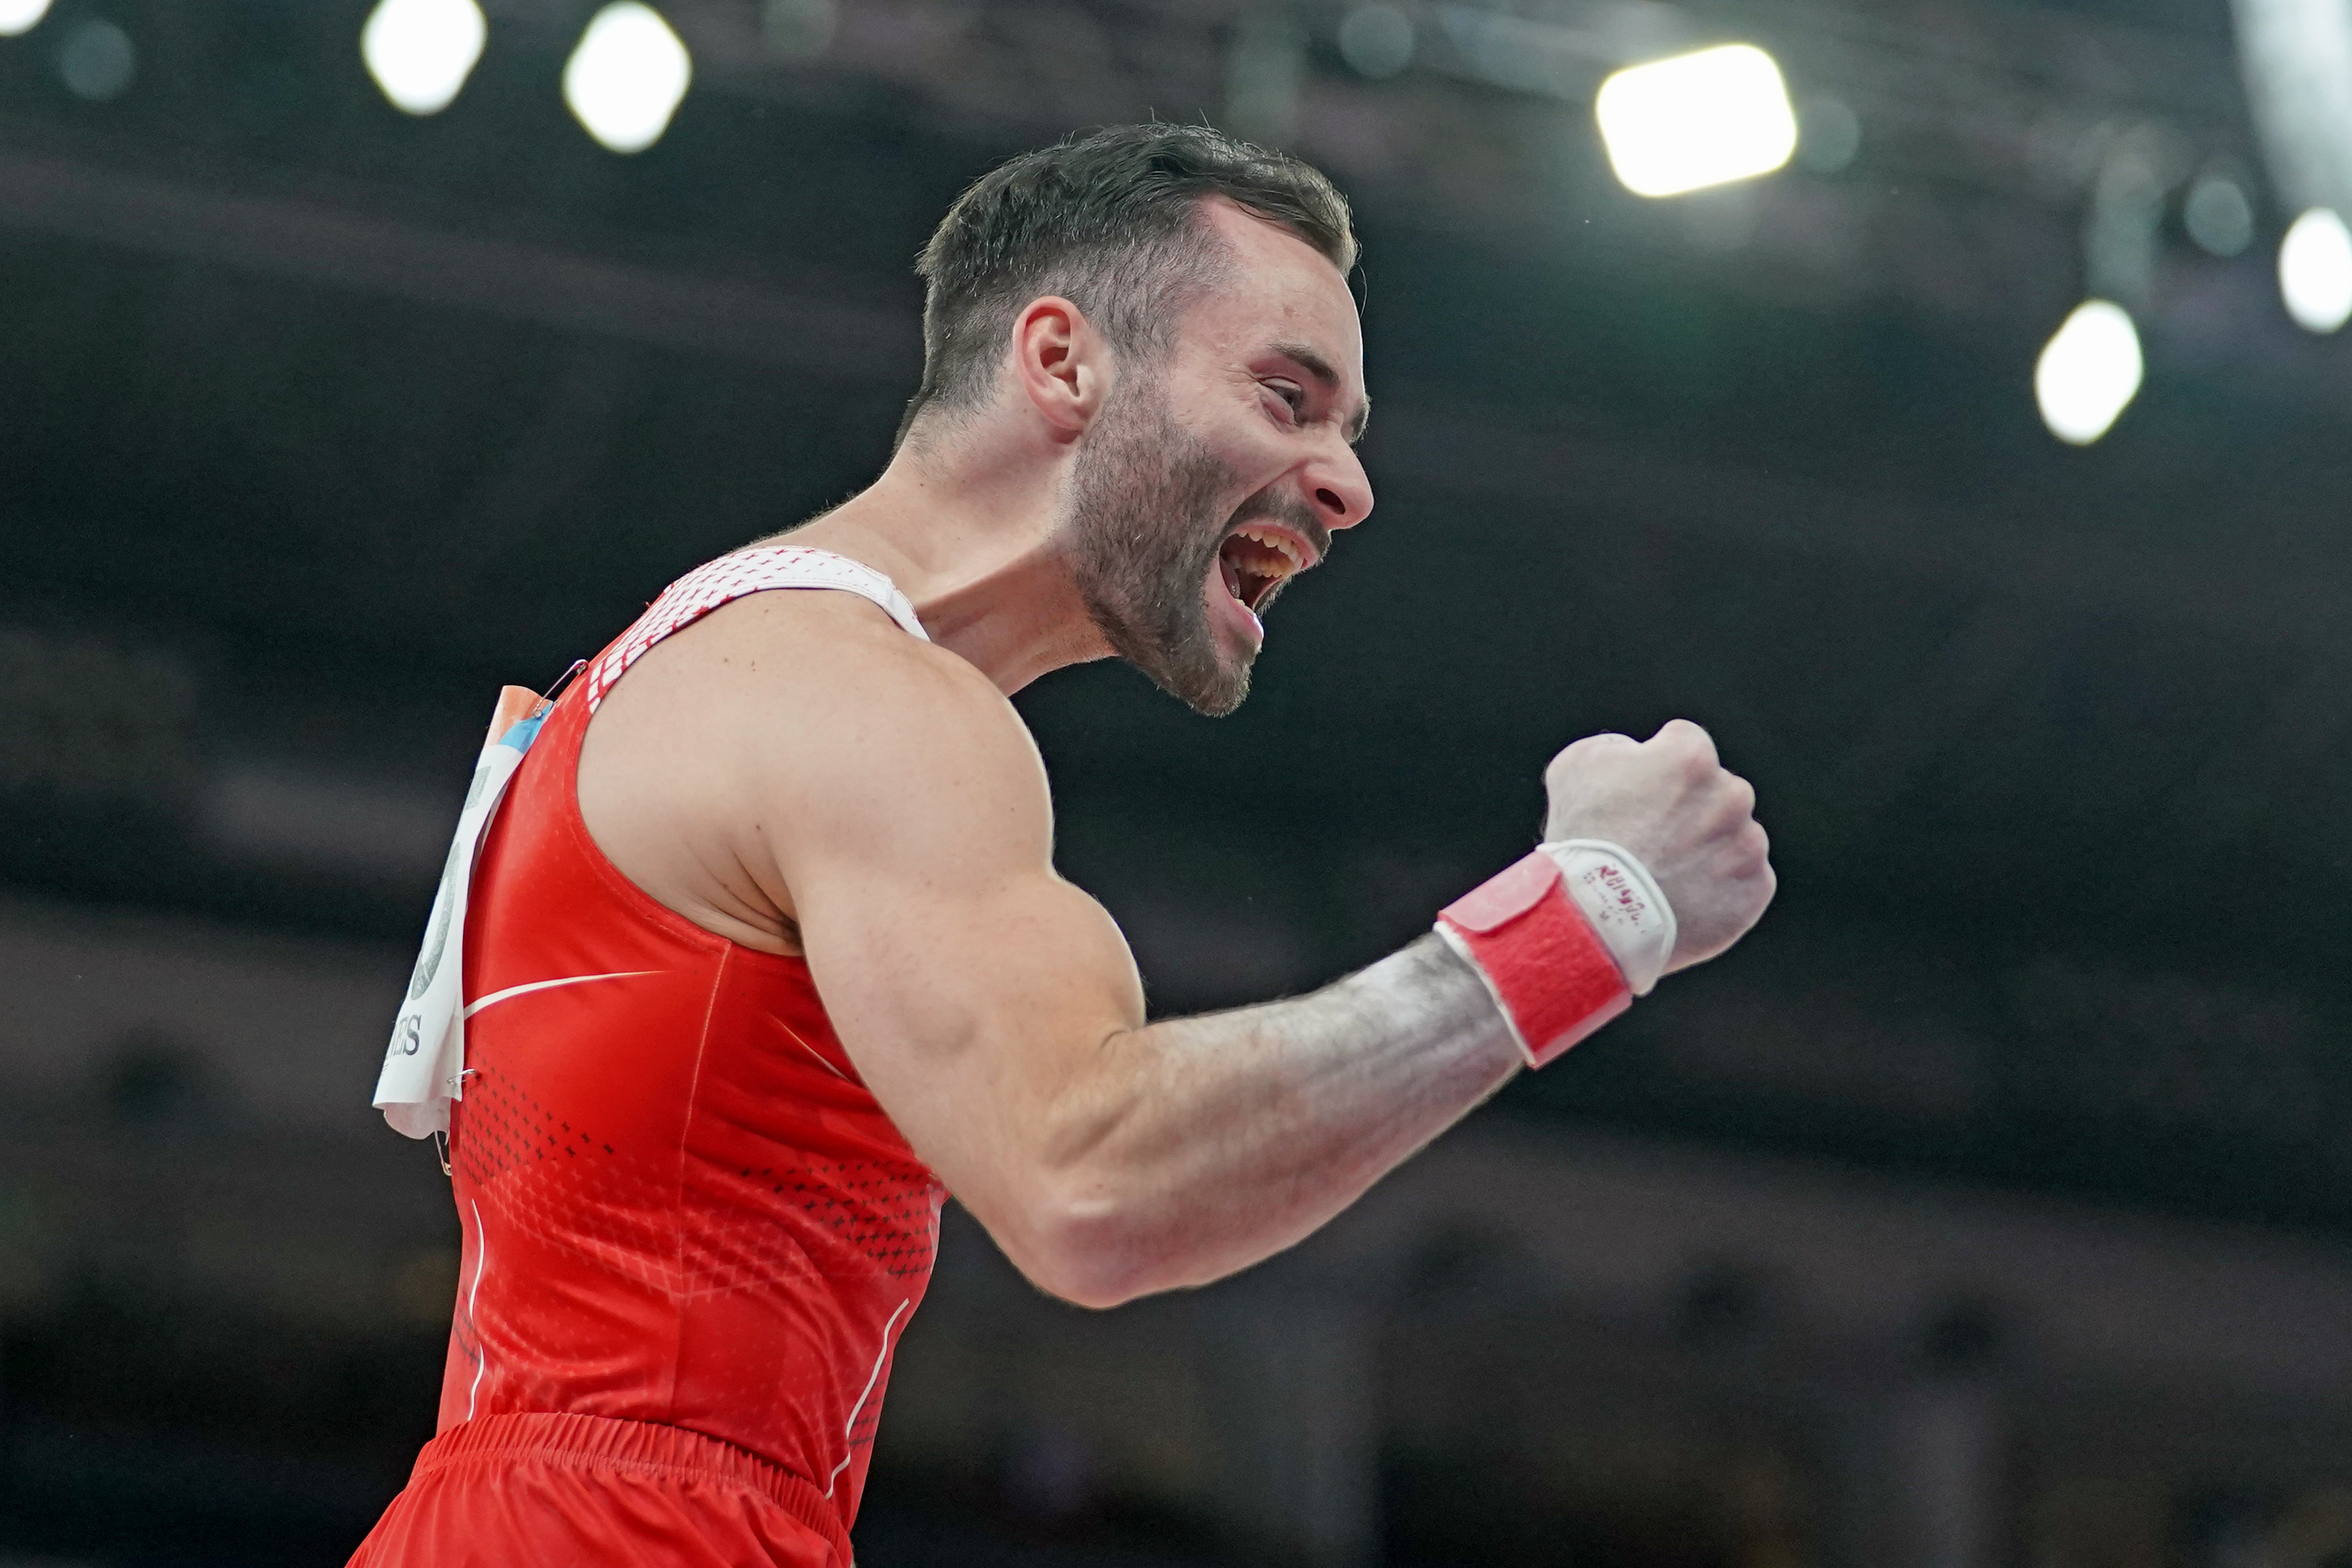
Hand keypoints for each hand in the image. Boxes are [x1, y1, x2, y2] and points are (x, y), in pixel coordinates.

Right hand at [1541, 720, 1773, 972]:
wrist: (1592, 920)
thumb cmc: (1580, 839)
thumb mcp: (1576, 765)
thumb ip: (1620, 746)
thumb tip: (1640, 754)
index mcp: (1692, 758)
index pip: (1683, 744)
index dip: (1655, 766)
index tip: (1635, 794)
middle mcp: (1731, 796)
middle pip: (1715, 789)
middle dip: (1689, 806)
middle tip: (1650, 838)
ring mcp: (1747, 846)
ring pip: (1734, 834)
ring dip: (1707, 846)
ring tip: (1666, 872)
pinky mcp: (1754, 889)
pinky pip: (1744, 879)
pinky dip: (1720, 886)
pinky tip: (1685, 896)